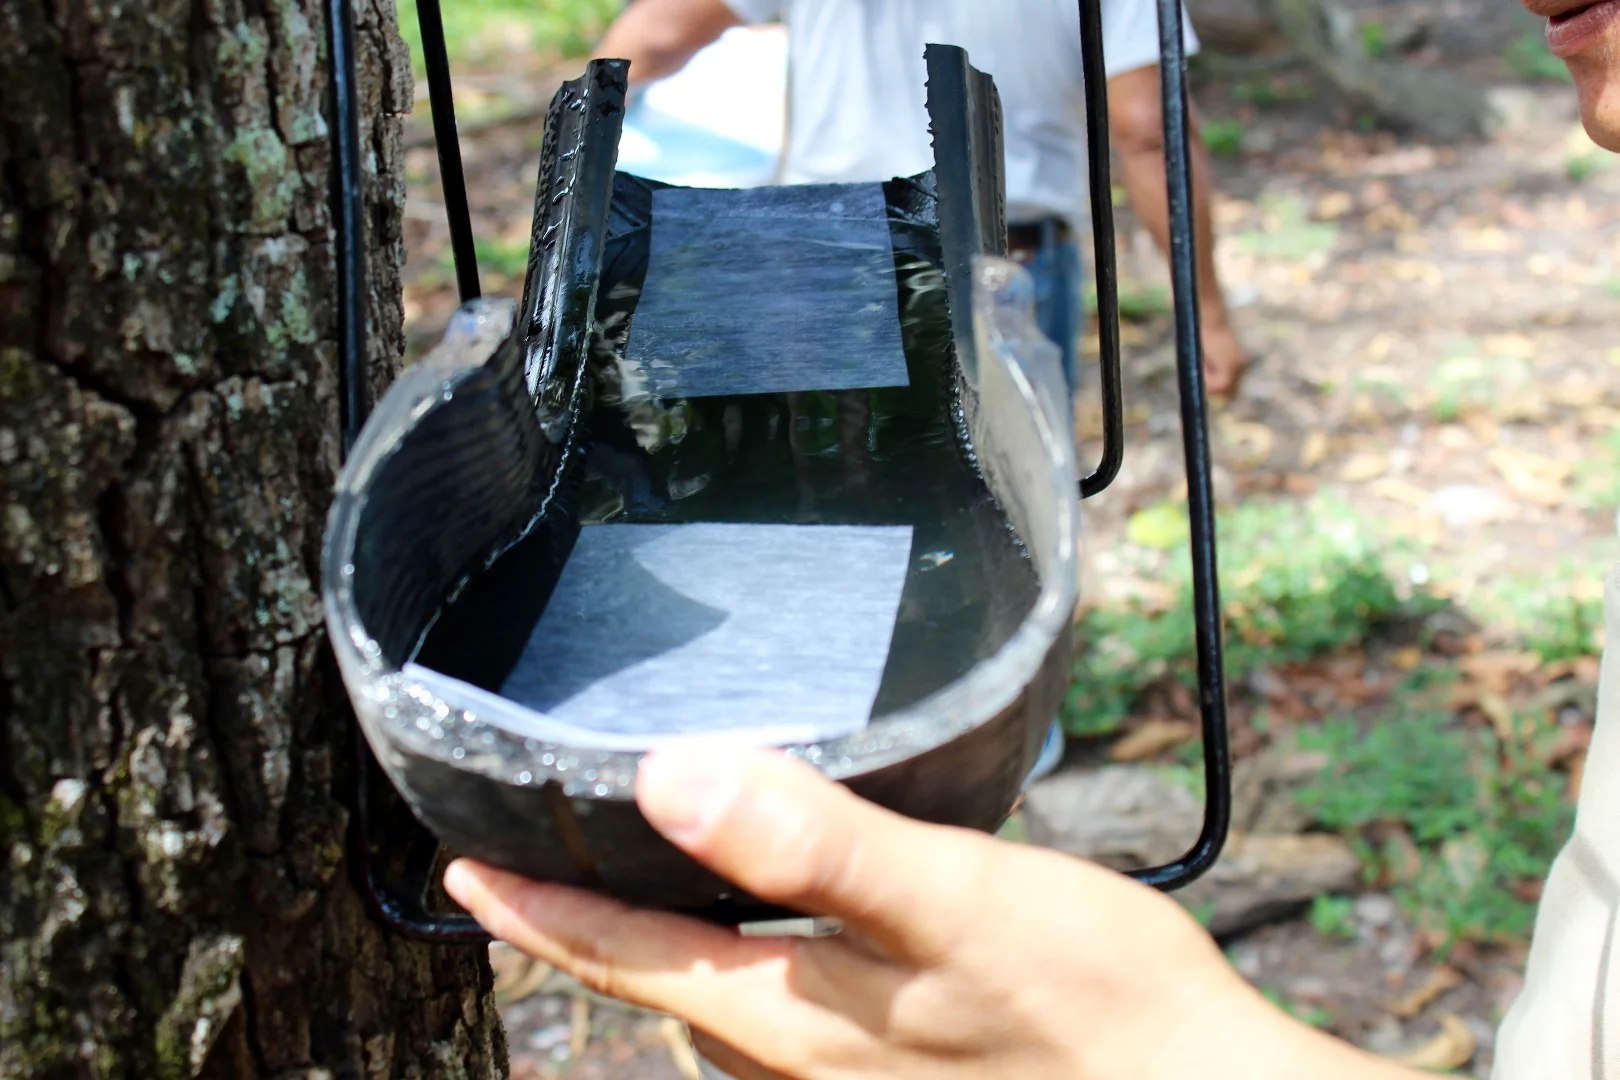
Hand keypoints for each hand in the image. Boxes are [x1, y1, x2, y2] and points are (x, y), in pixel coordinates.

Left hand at [444, 745, 1417, 1079]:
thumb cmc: (1091, 1007)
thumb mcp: (952, 905)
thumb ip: (814, 845)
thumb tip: (671, 777)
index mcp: (790, 1017)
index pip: (624, 955)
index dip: (537, 910)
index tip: (462, 870)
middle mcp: (800, 1060)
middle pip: (656, 982)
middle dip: (583, 925)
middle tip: (529, 860)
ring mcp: (852, 1069)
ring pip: (717, 997)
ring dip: (660, 940)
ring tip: (634, 879)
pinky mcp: (904, 1057)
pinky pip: (782, 1003)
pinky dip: (745, 951)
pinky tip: (777, 917)